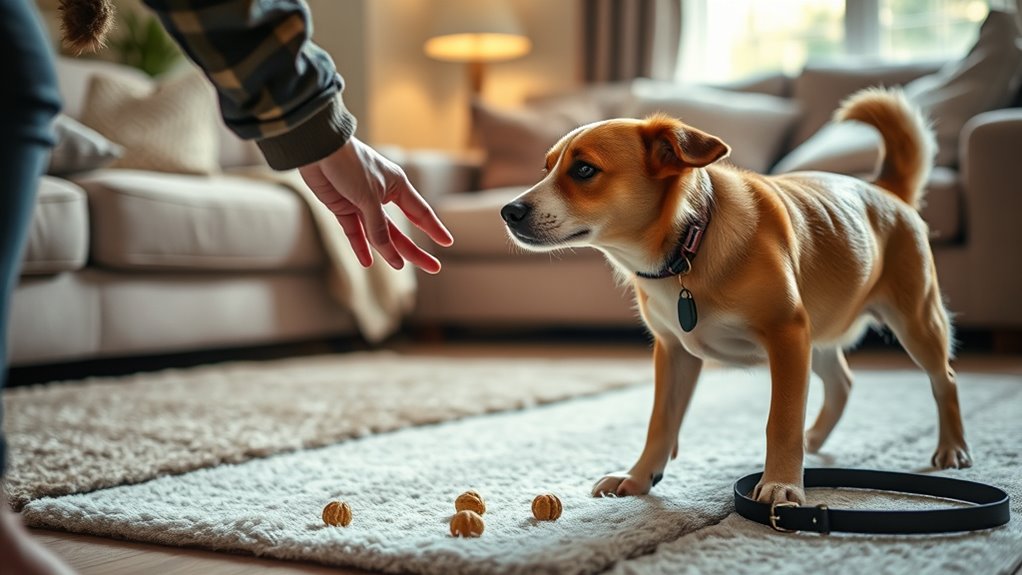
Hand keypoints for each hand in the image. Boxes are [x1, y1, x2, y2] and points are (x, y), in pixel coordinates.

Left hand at [298, 137, 453, 272]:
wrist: (318, 149)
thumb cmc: (350, 164)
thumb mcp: (369, 198)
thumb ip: (378, 227)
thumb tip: (389, 253)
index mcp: (396, 186)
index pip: (420, 213)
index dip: (434, 229)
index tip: (447, 242)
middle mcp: (381, 196)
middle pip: (401, 230)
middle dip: (415, 249)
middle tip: (433, 268)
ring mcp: (361, 204)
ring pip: (378, 234)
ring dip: (388, 251)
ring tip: (401, 267)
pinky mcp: (342, 208)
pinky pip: (355, 232)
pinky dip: (360, 246)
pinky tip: (368, 262)